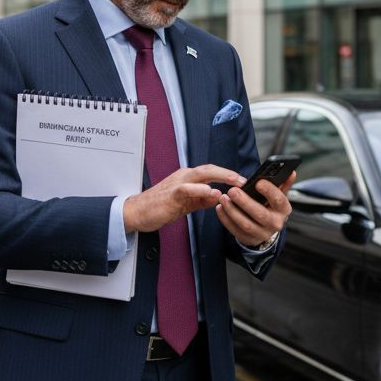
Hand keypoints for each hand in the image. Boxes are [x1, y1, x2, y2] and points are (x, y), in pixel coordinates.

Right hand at [123, 164, 245, 233]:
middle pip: (209, 169)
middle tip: (244, 180)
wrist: (137, 212)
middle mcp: (183, 176)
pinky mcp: (171, 194)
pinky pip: (188, 188)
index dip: (227, 175)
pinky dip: (201, 190)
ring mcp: (177, 183)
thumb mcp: (185, 204)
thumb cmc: (159, 207)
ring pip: (201, 174)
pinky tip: (213, 193)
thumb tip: (217, 198)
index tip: (242, 182)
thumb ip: (200, 200)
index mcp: (187, 178)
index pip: (210, 173)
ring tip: (235, 182)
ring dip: (220, 177)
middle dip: (228, 173)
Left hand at [215, 171, 294, 246]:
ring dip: (232, 211)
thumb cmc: (270, 206)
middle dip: (245, 202)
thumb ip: (283, 183)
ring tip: (223, 198)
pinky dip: (226, 219)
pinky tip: (220, 208)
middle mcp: (275, 223)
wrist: (265, 227)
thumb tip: (291, 172)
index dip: (269, 191)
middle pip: (260, 213)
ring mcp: (262, 234)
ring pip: (246, 224)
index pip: (279, 200)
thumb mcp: (278, 195)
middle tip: (232, 191)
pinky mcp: (249, 239)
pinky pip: (235, 230)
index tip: (258, 182)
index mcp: (283, 210)